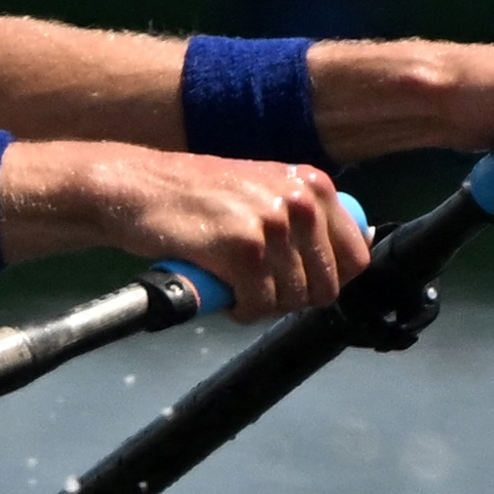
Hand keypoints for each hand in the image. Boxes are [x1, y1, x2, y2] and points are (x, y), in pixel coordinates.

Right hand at [17, 142, 374, 316]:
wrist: (137, 187)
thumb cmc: (197, 194)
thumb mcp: (266, 189)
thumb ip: (306, 217)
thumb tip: (356, 252)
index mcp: (312, 184)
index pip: (355, 256)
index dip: (328, 280)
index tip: (300, 284)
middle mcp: (300, 201)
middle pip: (326, 286)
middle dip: (292, 298)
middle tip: (258, 287)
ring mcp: (272, 225)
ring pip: (292, 300)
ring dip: (262, 304)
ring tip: (234, 282)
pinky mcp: (242, 250)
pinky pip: (258, 306)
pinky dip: (239, 309)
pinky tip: (220, 289)